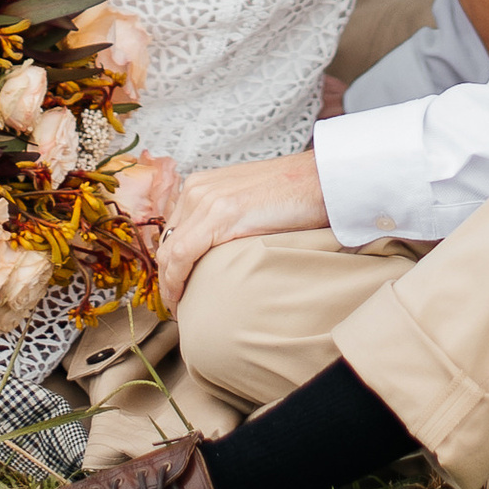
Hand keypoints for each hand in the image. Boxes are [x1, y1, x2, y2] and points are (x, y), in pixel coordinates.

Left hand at [156, 151, 328, 310]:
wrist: (321, 179)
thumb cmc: (294, 196)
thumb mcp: (247, 204)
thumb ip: (226, 220)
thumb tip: (217, 256)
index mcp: (201, 185)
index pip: (173, 233)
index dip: (170, 265)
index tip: (176, 289)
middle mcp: (197, 189)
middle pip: (167, 243)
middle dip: (167, 277)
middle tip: (178, 306)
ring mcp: (207, 199)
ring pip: (169, 251)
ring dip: (170, 284)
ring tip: (181, 309)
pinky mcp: (221, 213)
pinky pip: (183, 253)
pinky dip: (176, 280)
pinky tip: (181, 298)